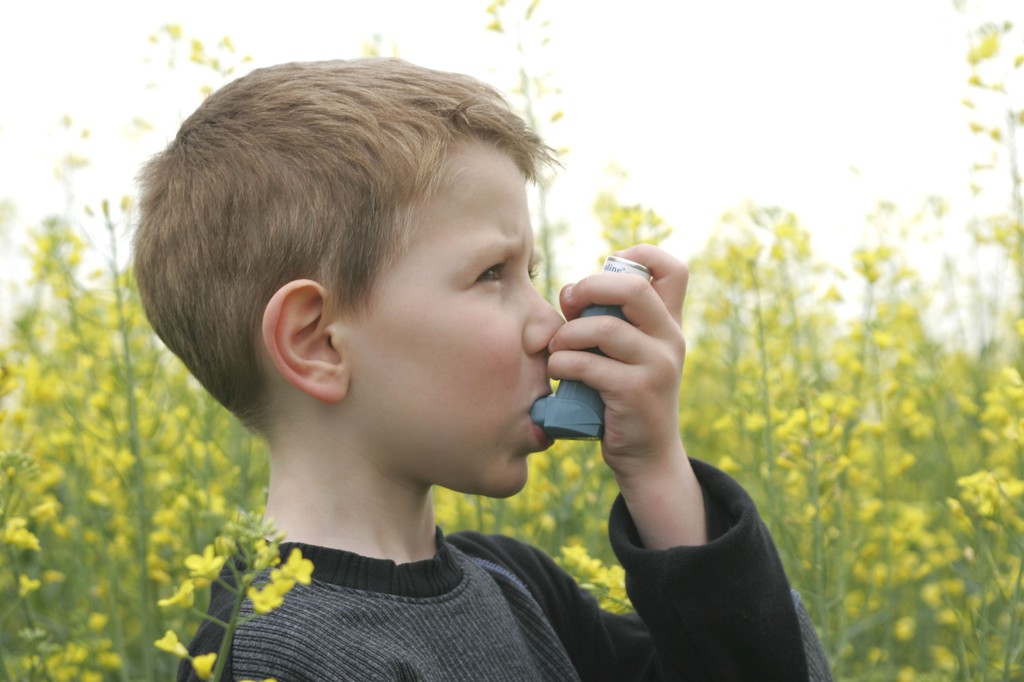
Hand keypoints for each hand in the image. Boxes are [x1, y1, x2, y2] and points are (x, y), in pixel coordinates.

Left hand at [547, 244, 704, 547]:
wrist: (647, 457)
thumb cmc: (622, 398)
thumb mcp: (627, 355)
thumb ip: (609, 322)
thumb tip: (570, 292)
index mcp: (669, 323)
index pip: (673, 268)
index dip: (638, 256)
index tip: (603, 272)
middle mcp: (670, 339)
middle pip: (633, 288)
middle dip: (589, 288)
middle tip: (567, 306)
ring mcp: (658, 366)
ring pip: (603, 328)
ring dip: (567, 336)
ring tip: (555, 350)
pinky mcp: (637, 393)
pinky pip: (589, 365)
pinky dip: (562, 364)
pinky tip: (557, 372)